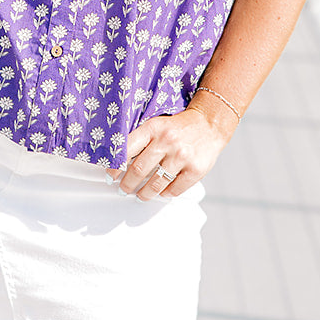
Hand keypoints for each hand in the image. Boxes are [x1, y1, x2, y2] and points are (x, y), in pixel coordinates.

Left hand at [107, 107, 229, 200]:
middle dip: (127, 184)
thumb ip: (141, 140)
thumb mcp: (157, 125)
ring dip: (144, 194)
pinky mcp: (196, 169)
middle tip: (123, 189)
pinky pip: (175, 189)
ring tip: (140, 195)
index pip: (127, 149)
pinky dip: (165, 193)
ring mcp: (182, 156)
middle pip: (138, 170)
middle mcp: (167, 141)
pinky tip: (161, 192)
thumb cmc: (178, 127)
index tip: (110, 176)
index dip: (115, 166)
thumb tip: (120, 163)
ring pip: (155, 183)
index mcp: (153, 128)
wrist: (209, 124)